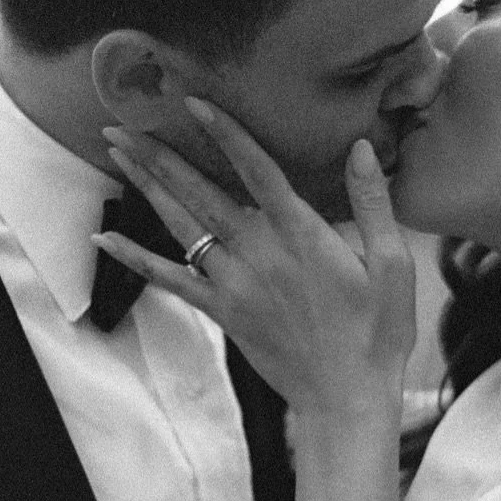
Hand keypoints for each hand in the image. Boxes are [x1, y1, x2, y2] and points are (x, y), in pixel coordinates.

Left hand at [96, 99, 415, 423]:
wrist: (346, 397)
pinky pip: (170, 279)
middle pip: (201, 193)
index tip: (193, 103)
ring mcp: (234, 283)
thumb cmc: (377, 332)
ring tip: (116, 152)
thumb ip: (373, 202)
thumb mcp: (394, 264)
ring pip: (181, 226)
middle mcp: (259, 253)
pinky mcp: (221, 311)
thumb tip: (362, 147)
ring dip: (147, 186)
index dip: (224, 133)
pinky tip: (105, 238)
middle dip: (160, 155)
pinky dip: (135, 258)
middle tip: (122, 123)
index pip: (256, 170)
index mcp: (301, 235)